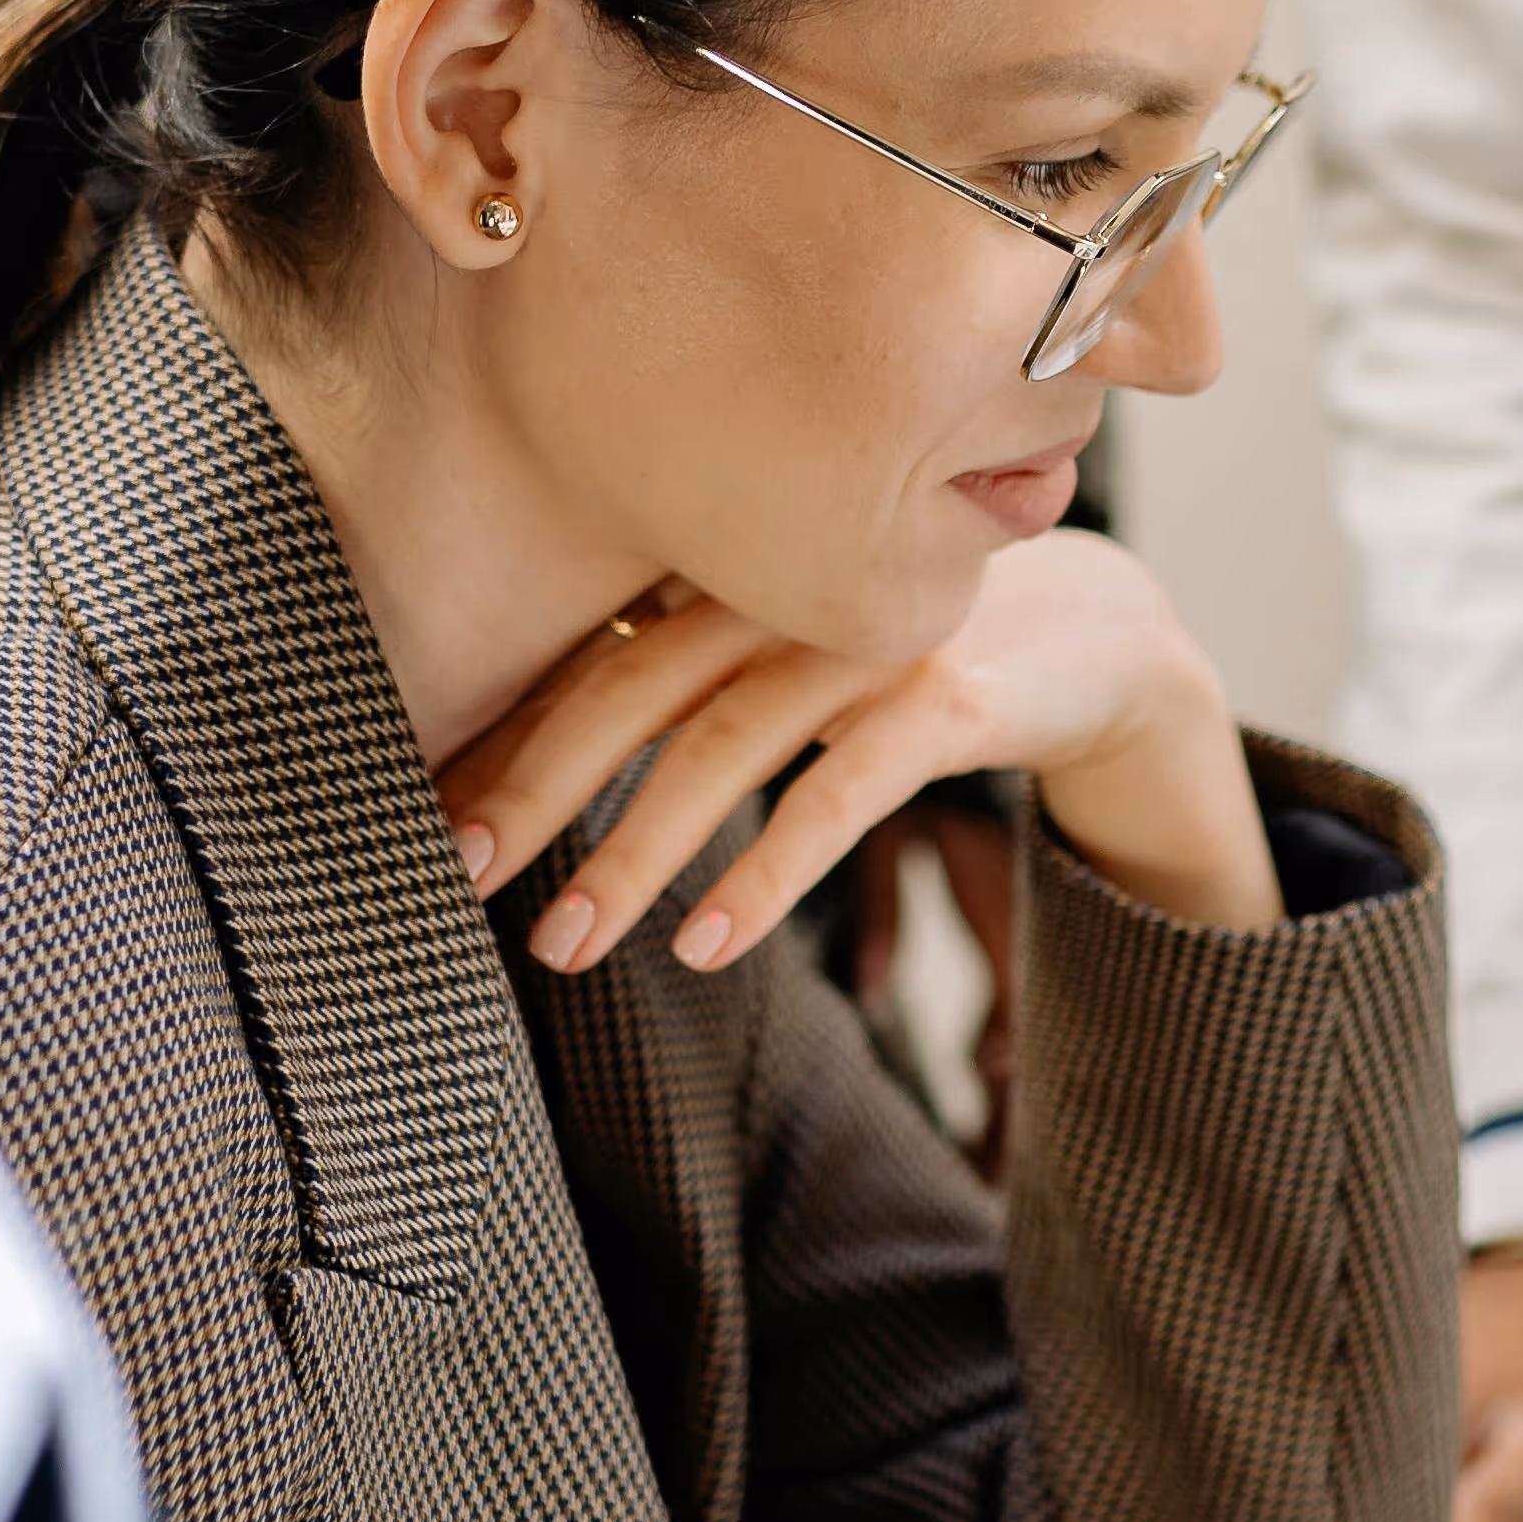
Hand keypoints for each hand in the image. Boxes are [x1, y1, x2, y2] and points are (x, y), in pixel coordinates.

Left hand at [432, 535, 1278, 970]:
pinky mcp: (951, 695)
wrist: (1103, 637)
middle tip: (454, 874)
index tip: (419, 812)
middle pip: (630, 687)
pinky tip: (709, 945)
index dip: (503, 732)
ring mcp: (870, 637)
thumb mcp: (789, 656)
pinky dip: (769, 870)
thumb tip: (525, 770)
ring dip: (631, 853)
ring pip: (723, 747)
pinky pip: (842, 791)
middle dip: (534, 787)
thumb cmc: (910, 659)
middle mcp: (789, 588)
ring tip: (561, 946)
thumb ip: (681, 686)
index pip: (591, 652)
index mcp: (733, 574)